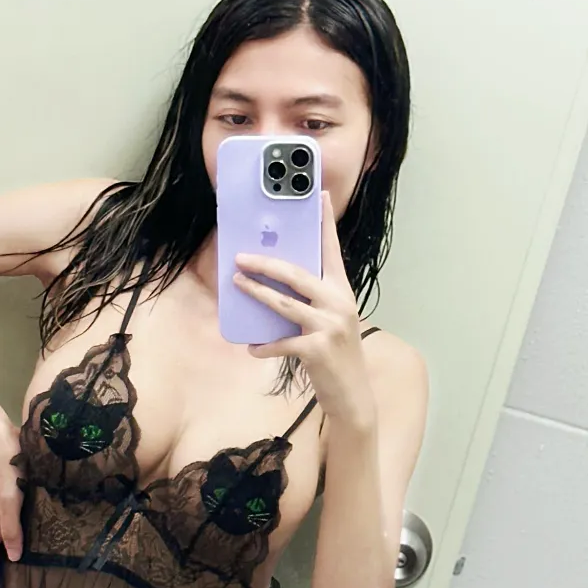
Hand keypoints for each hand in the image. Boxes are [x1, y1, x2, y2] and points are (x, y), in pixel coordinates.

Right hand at [0, 407, 24, 587]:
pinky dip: (12, 538)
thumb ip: (11, 527)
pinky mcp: (3, 495)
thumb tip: (12, 558)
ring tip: (27, 567)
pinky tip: (29, 535)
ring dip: (6, 557)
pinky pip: (5, 525)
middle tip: (21, 586)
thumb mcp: (11, 496)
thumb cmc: (3, 463)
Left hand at [232, 191, 375, 428]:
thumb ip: (309, 302)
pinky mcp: (318, 349)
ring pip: (285, 304)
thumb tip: (272, 286)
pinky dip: (264, 346)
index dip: (324, 222)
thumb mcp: (327, 321)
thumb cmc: (333, 355)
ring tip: (236, 284)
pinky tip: (251, 348)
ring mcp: (330, 326)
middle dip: (266, 264)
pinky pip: (282, 343)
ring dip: (257, 294)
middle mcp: (339, 303)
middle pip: (298, 274)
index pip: (331, 251)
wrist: (351, 394)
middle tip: (240, 257)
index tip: (317, 194)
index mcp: (342, 291)